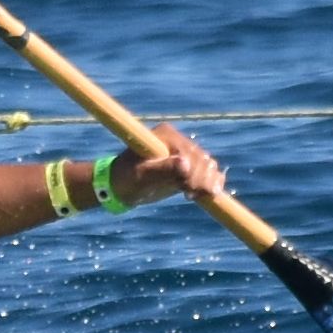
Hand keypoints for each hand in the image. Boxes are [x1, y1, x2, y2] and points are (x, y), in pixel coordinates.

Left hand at [104, 133, 226, 210]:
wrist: (119, 187)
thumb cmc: (126, 179)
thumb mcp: (142, 176)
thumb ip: (163, 169)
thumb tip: (186, 164)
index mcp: (166, 136)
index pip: (190, 152)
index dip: (194, 172)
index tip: (188, 191)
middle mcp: (178, 142)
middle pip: (202, 159)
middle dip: (201, 179)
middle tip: (189, 196)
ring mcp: (184, 154)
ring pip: (208, 166)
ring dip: (208, 183)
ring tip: (193, 196)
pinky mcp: (188, 167)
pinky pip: (209, 173)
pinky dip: (212, 183)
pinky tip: (208, 195)